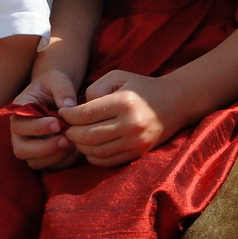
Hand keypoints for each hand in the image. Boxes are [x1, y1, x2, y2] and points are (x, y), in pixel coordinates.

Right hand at [8, 69, 82, 170]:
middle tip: (65, 140)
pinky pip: (49, 167)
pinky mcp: (42, 155)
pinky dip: (63, 162)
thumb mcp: (57, 80)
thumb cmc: (55, 83)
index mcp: (18, 112)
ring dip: (54, 157)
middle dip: (43, 148)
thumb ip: (62, 89)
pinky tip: (76, 150)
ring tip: (73, 144)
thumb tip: (68, 107)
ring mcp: (30, 145)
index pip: (19, 126)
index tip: (57, 123)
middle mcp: (19, 132)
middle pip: (21, 150)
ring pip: (34, 162)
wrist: (57, 91)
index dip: (37, 128)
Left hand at [58, 70, 187, 166]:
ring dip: (80, 146)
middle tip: (65, 127)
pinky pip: (107, 161)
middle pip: (88, 136)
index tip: (62, 113)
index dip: (68, 116)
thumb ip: (95, 89)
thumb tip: (76, 110)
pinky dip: (92, 156)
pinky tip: (89, 147)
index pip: (86, 114)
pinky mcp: (137, 153)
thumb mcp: (119, 77)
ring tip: (76, 136)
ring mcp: (135, 142)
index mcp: (124, 102)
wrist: (175, 102)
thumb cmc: (141, 87)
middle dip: (71, 132)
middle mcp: (130, 124)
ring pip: (95, 151)